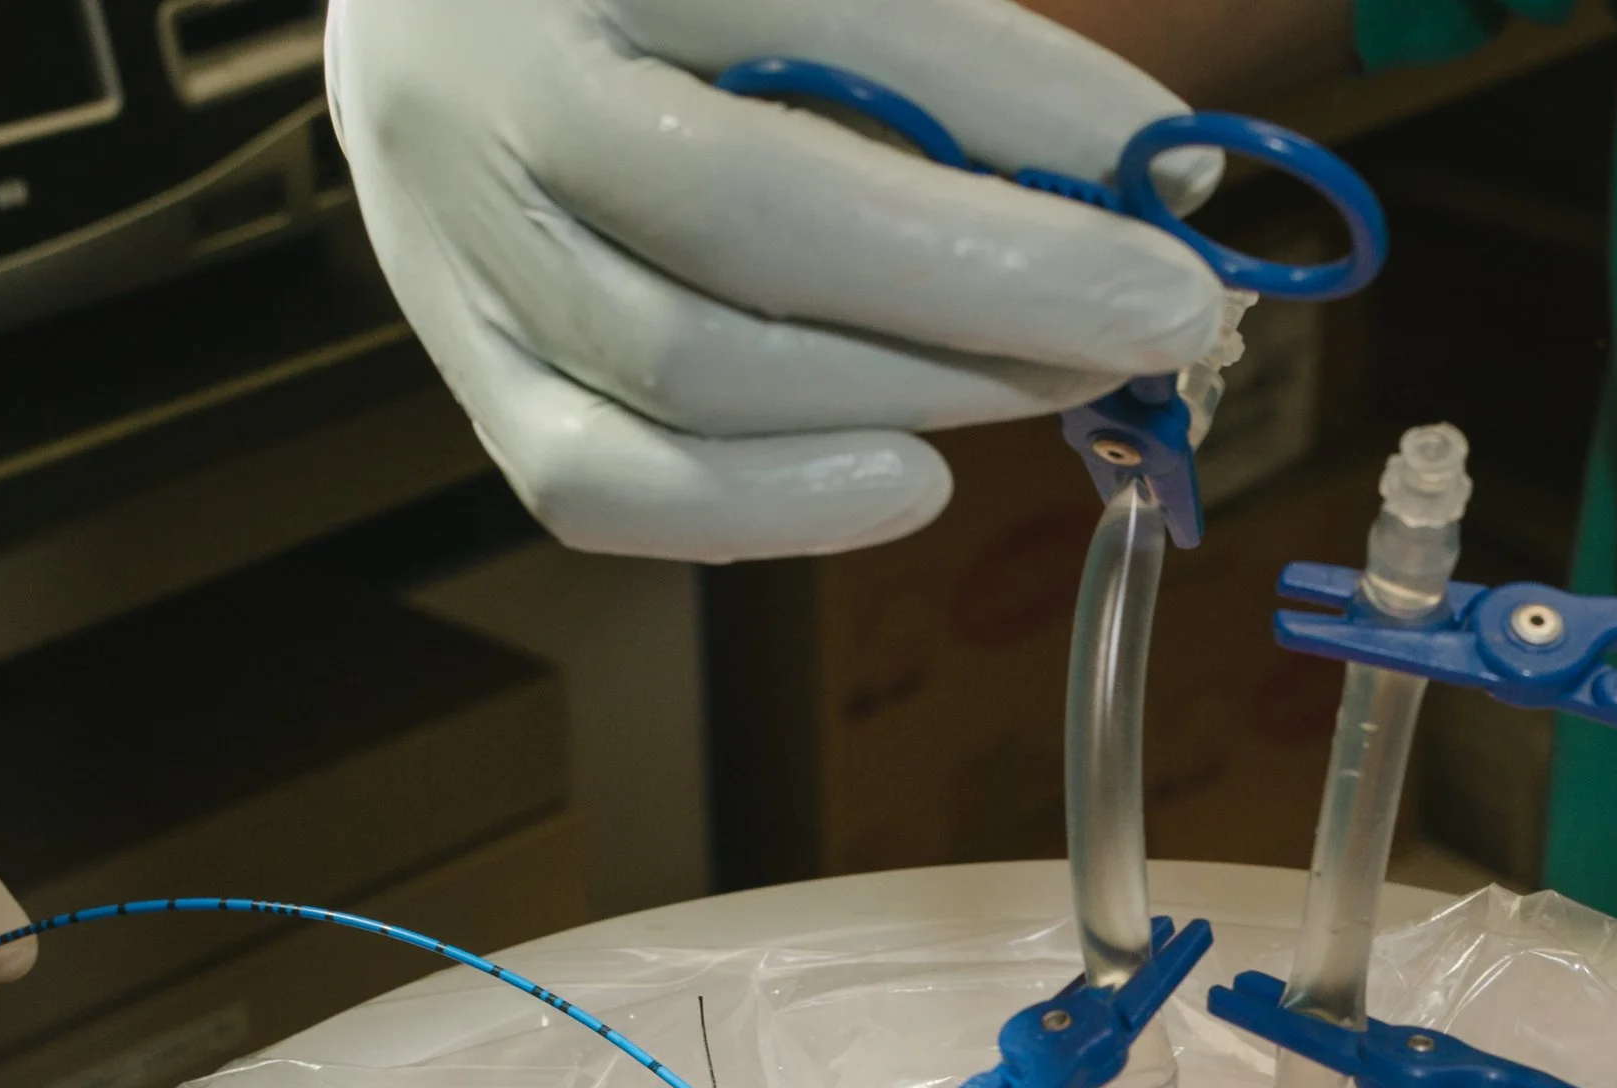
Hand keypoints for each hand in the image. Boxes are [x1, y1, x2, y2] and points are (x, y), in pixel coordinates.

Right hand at [324, 0, 1230, 563]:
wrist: (439, 0)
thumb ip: (945, 41)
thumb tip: (1150, 181)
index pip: (839, 19)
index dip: (1027, 113)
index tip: (1178, 188)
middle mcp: (491, 85)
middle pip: (754, 220)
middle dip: (996, 288)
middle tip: (1159, 318)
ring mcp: (452, 244)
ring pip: (691, 374)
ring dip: (914, 397)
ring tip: (1055, 381)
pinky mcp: (465, 371)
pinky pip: (599, 490)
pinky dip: (770, 508)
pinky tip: (905, 480)